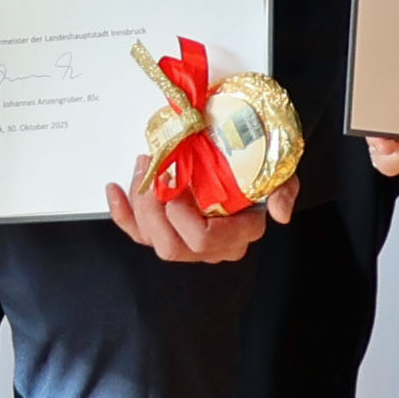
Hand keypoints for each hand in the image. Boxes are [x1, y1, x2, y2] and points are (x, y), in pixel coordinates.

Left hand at [105, 174, 272, 265]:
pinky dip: (121, 213)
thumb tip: (279, 214)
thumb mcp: (281, 172)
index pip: (204, 240)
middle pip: (171, 246)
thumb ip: (284, 191)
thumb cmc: (260, 163)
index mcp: (237, 234)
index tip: (176, 184)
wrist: (244, 151)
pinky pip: (137, 233)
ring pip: (151, 239)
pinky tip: (114, 190)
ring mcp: (185, 240)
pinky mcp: (165, 230)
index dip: (182, 218)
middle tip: (154, 171)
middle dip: (152, 210)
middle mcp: (211, 246)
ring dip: (139, 203)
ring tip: (145, 165)